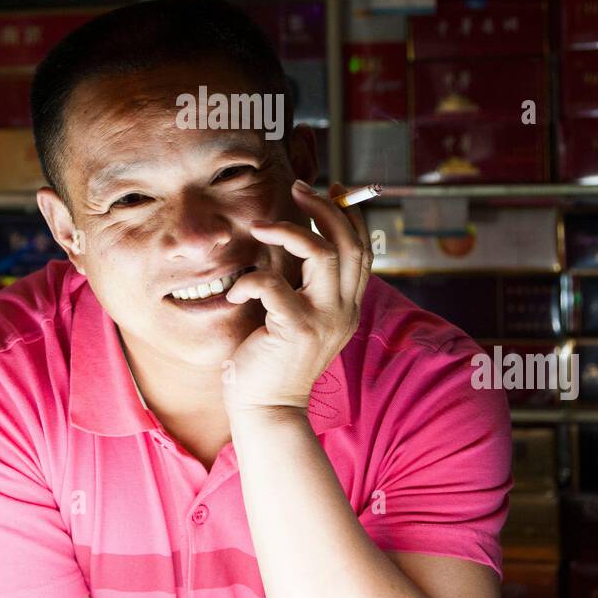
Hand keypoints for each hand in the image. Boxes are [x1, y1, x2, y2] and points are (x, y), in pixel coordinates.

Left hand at [222, 180, 372, 416]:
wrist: (267, 409)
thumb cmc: (272, 358)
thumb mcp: (295, 314)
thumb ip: (299, 281)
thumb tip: (287, 235)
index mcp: (347, 305)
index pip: (362, 248)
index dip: (347, 214)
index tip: (325, 190)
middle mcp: (343, 310)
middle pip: (349, 243)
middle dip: (324, 208)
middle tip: (298, 189)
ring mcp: (324, 321)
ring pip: (323, 254)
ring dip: (290, 232)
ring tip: (262, 225)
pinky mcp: (296, 331)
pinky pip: (274, 287)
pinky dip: (251, 280)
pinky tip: (236, 291)